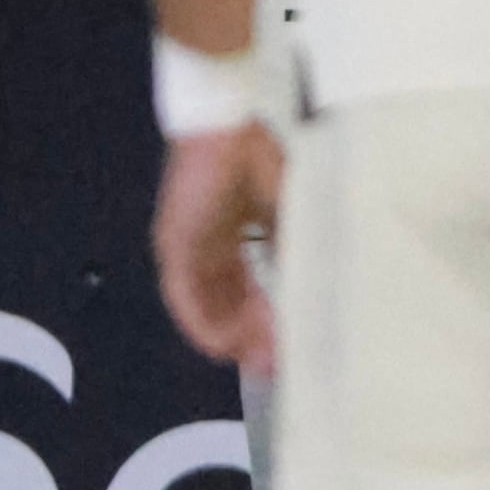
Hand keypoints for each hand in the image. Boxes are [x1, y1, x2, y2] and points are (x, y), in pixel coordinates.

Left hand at [152, 124, 283, 366]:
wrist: (224, 124)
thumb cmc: (258, 157)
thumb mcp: (288, 208)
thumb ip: (294, 246)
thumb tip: (315, 285)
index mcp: (235, 234)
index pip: (251, 286)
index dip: (269, 317)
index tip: (290, 343)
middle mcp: (207, 247)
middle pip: (229, 302)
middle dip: (253, 335)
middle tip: (276, 364)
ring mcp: (187, 248)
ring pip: (208, 305)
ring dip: (231, 336)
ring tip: (256, 362)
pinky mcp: (175, 246)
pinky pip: (184, 297)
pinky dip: (202, 324)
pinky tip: (221, 346)